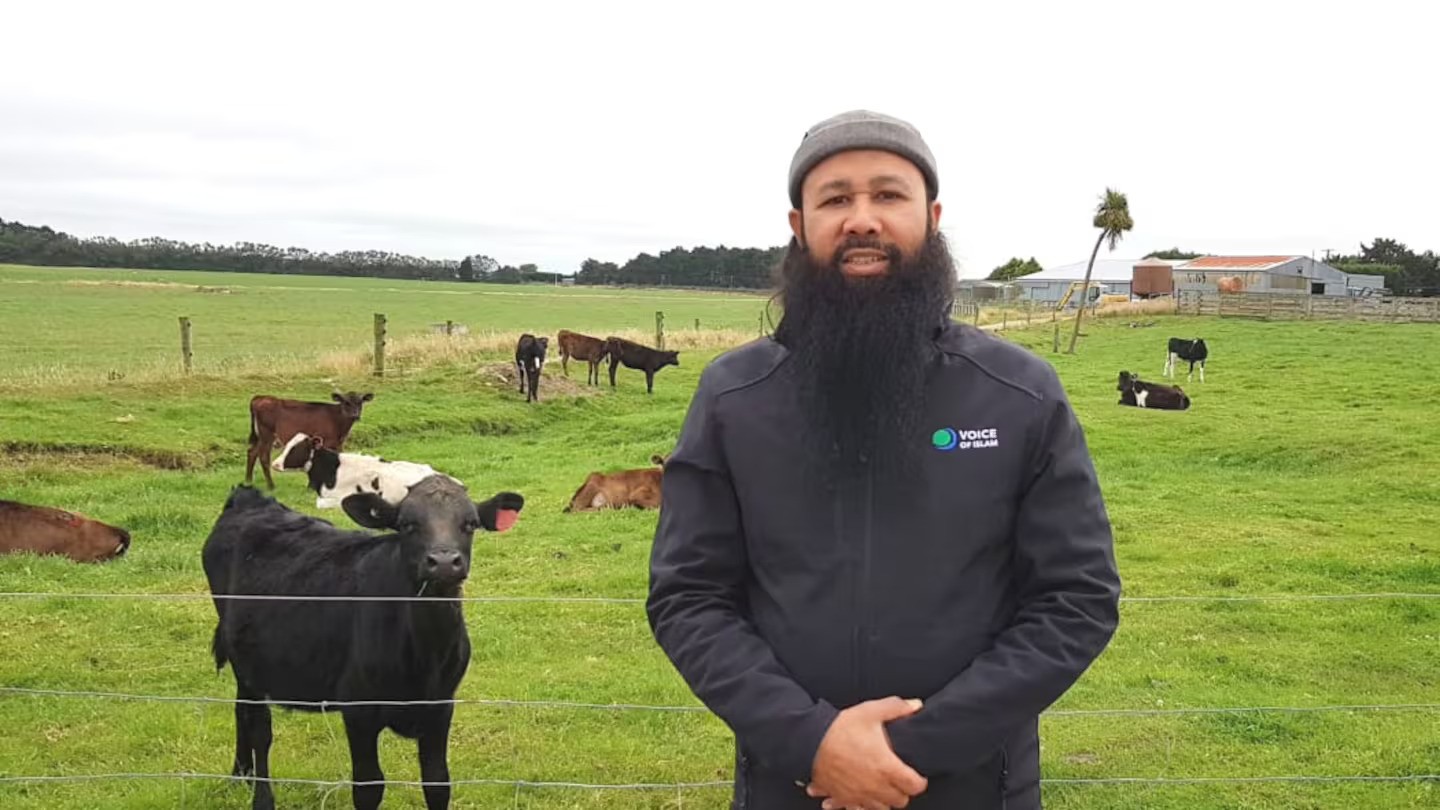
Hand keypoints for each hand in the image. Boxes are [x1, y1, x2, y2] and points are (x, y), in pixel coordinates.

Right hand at [804, 697, 926, 809]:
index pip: (915, 786)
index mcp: (886, 767)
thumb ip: (896, 708)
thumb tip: (915, 705)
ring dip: (884, 800)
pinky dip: (859, 805)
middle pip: (900, 801)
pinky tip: (858, 795)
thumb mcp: (870, 711)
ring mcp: (858, 795)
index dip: (919, 780)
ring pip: (881, 809)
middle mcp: (874, 786)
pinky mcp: (842, 797)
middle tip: (899, 778)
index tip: (916, 774)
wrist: (808, 740)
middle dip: (903, 791)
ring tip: (881, 786)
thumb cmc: (839, 728)